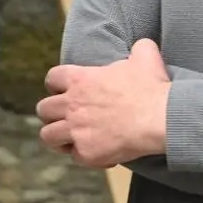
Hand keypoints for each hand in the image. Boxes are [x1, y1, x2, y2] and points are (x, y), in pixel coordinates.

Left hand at [38, 39, 170, 167]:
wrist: (159, 118)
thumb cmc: (150, 87)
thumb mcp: (145, 56)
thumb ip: (139, 48)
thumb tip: (142, 46)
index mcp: (80, 79)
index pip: (52, 79)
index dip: (57, 85)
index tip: (65, 90)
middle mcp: (72, 104)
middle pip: (44, 109)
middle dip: (53, 113)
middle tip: (67, 116)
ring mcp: (76, 130)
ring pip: (48, 135)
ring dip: (58, 137)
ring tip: (70, 138)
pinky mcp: (86, 153)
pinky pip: (74, 157)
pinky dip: (83, 155)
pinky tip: (96, 152)